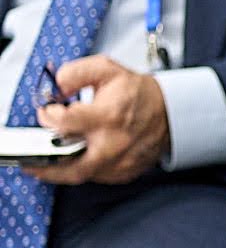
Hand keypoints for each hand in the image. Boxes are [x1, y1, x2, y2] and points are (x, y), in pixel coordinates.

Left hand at [35, 55, 169, 182]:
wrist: (169, 113)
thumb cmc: (137, 93)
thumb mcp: (106, 70)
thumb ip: (74, 74)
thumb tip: (54, 88)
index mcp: (108, 116)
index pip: (64, 124)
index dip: (48, 117)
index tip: (48, 113)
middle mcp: (114, 144)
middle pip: (68, 164)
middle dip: (45, 163)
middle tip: (33, 159)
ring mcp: (119, 163)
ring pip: (79, 175)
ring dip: (61, 169)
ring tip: (50, 160)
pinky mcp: (123, 173)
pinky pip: (95, 177)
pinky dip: (83, 169)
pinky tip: (78, 159)